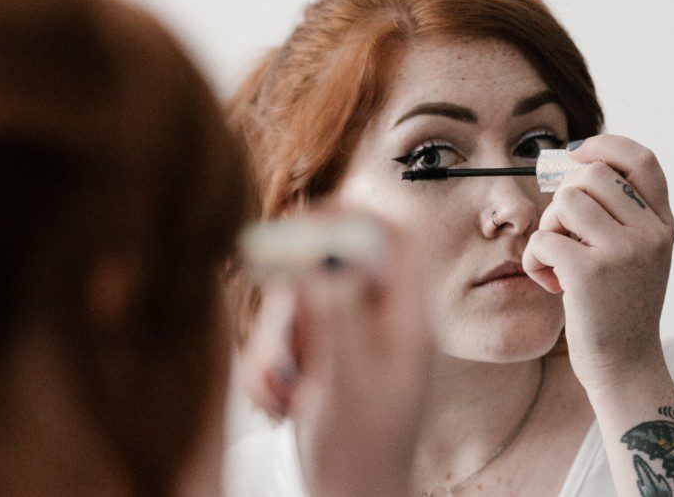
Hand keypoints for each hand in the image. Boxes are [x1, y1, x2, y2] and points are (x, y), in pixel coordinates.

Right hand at [238, 213, 432, 496]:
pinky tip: (280, 404)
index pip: (395, 242)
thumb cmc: (363, 457)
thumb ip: (336, 317)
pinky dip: (267, 368)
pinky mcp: (318, 355)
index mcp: (406, 322)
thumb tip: (324, 257)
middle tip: (285, 343)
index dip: (356, 217)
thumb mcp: (347, 385)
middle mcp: (377, 321)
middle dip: (294, 303)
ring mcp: (346, 337)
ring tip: (285, 393)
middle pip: (332, 267)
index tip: (307, 218)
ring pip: (297, 302)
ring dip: (275, 345)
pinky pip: (279, 336)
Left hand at [522, 134, 673, 390]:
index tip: (576, 156)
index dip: (604, 146)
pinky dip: (534, 260)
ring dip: (548, 229)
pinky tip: (551, 283)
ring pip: (564, 202)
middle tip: (564, 234)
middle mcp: (650, 233)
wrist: (626, 367)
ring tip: (558, 261)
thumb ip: (619, 213)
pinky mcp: (590, 273)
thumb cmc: (618, 308)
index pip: (641, 159)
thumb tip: (572, 161)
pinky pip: (542, 239)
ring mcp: (623, 251)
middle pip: (589, 175)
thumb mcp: (636, 255)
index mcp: (662, 224)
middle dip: (563, 199)